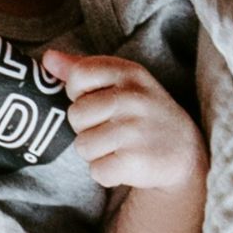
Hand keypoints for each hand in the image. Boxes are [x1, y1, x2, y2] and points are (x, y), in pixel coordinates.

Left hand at [41, 50, 206, 190]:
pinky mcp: (134, 161)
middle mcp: (132, 98)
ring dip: (97, 153)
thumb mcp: (122, 82)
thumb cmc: (142, 113)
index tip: (100, 101)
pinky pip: (96, 171)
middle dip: (88, 128)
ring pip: (82, 146)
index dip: (80, 94)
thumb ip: (83, 68)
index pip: (78, 76)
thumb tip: (47, 58)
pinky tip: (127, 163)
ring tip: (121, 146)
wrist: (184, 152)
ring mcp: (134, 130)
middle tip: (115, 129)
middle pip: (76, 115)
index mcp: (128, 73)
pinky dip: (108, 174)